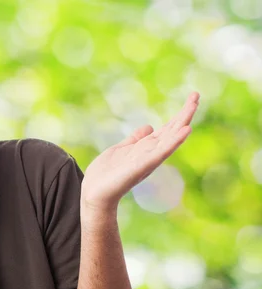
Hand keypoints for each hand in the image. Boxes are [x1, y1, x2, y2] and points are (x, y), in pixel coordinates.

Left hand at [81, 92, 199, 210]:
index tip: (191, 98)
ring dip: (182, 123)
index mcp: (146, 148)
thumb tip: (149, 126)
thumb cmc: (106, 174)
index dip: (178, 115)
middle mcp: (151, 153)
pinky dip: (174, 141)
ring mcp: (148, 159)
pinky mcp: (142, 165)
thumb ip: (135, 139)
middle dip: (184, 114)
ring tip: (193, 107)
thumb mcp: (121, 149)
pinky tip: (185, 131)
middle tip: (196, 95)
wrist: (94, 192)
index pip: (167, 129)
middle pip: (172, 130)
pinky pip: (161, 152)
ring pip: (170, 138)